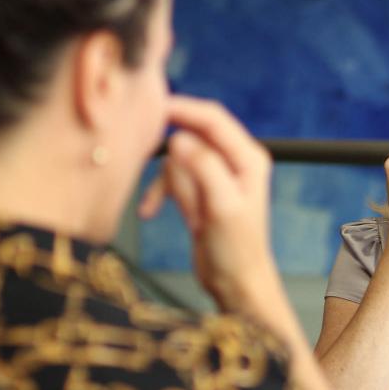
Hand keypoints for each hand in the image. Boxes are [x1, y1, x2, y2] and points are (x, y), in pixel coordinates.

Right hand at [138, 95, 279, 311]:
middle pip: (193, 134)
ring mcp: (216, 176)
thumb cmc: (237, 249)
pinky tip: (149, 212)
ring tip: (160, 207)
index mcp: (248, 158)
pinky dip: (159, 193)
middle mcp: (234, 161)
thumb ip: (203, 169)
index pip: (213, 119)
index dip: (184, 108)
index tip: (154, 106)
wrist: (235, 283)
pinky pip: (172, 180)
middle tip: (140, 150)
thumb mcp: (222, 206)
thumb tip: (179, 139)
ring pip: (178, 159)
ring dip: (166, 182)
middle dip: (170, 149)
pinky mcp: (200, 191)